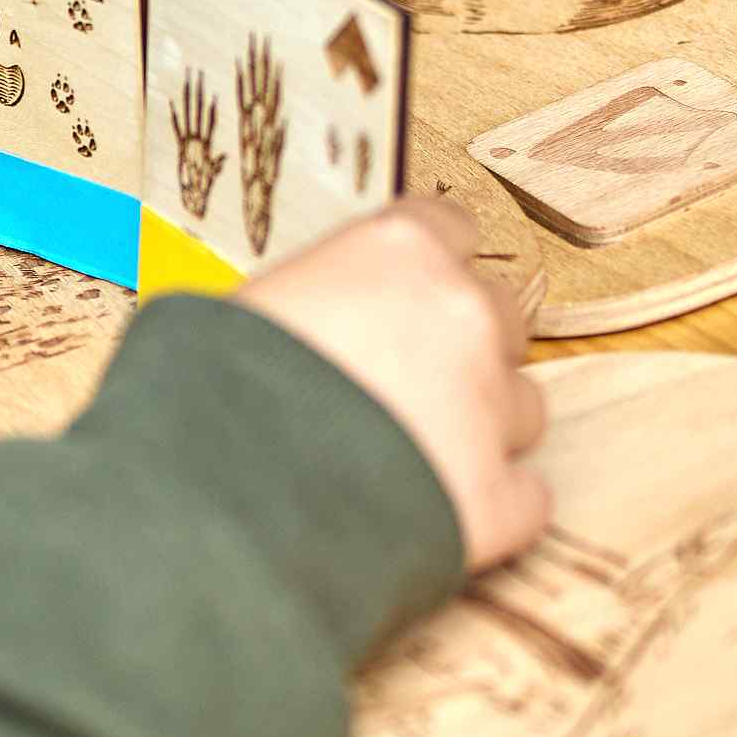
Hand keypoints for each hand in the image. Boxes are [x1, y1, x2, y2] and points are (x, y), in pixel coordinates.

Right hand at [234, 197, 548, 570]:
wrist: (224, 492)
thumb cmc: (211, 388)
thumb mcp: (248, 309)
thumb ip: (314, 300)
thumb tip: (313, 321)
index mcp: (397, 251)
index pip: (450, 226)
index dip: (429, 264)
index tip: (408, 290)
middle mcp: (460, 312)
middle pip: (499, 314)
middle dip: (462, 346)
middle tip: (400, 381)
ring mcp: (489, 404)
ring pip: (522, 405)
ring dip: (480, 426)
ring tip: (408, 454)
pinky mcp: (499, 494)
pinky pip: (524, 496)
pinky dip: (487, 505)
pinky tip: (429, 510)